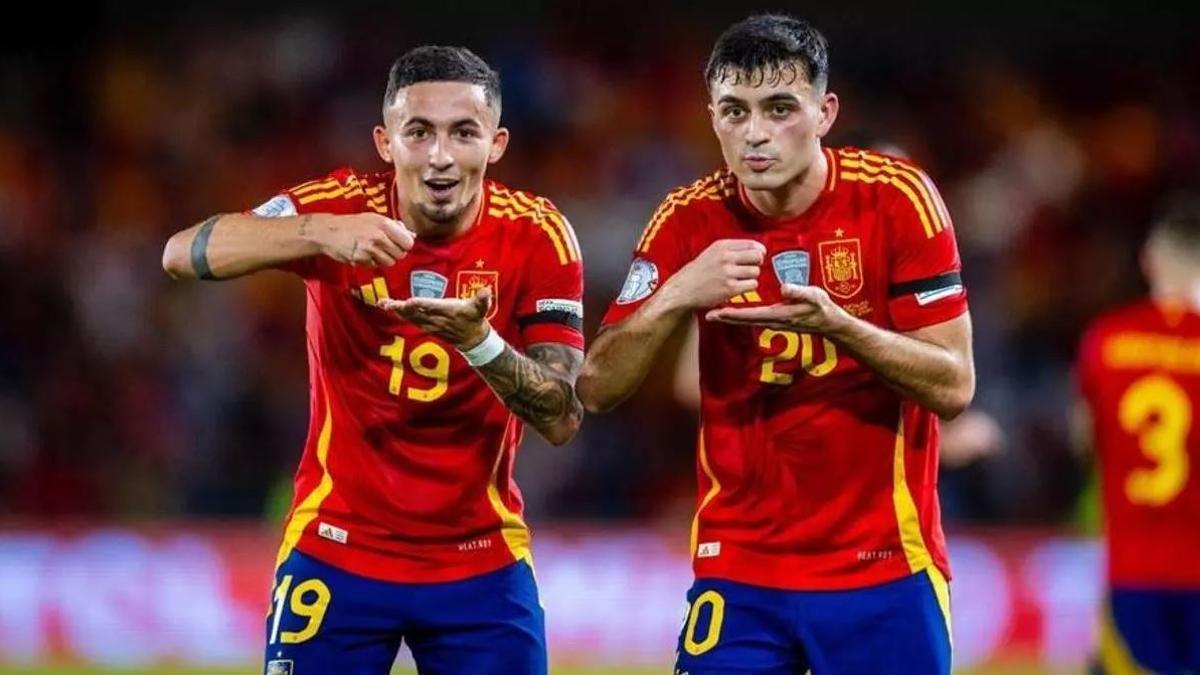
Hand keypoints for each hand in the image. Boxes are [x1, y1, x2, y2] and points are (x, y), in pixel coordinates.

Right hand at [313, 213, 414, 265]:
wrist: (328, 231)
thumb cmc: (352, 223)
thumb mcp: (374, 218)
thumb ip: (394, 226)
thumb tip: (411, 235)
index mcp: (384, 224)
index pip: (408, 242)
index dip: (406, 244)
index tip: (401, 243)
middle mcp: (378, 236)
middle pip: (401, 254)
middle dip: (396, 252)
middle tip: (387, 247)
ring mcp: (370, 249)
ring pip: (390, 262)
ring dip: (385, 259)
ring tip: (376, 251)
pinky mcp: (361, 260)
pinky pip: (376, 266)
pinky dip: (374, 262)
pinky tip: (366, 254)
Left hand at [378, 287, 491, 348]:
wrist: (473, 339)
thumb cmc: (475, 319)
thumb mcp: (481, 309)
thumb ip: (482, 300)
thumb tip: (486, 291)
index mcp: (448, 311)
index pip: (432, 307)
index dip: (421, 304)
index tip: (409, 301)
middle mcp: (436, 319)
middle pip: (416, 313)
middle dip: (401, 308)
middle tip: (386, 303)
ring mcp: (430, 324)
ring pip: (411, 317)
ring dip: (397, 310)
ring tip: (384, 303)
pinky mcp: (427, 326)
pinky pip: (411, 320)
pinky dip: (401, 314)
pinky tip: (393, 308)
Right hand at [661, 239, 764, 309]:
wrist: (683, 290)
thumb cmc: (699, 272)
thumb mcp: (712, 252)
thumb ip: (732, 249)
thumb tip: (759, 249)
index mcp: (722, 246)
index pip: (752, 244)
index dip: (758, 252)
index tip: (755, 258)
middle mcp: (725, 257)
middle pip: (757, 257)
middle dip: (756, 263)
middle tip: (748, 269)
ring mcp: (727, 273)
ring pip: (756, 271)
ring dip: (751, 277)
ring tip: (739, 279)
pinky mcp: (730, 288)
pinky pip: (752, 285)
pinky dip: (748, 287)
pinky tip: (738, 288)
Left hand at [705, 283, 848, 333]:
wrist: (829, 322)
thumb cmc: (822, 307)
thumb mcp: (813, 296)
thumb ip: (799, 292)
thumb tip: (783, 288)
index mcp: (779, 315)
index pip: (751, 314)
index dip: (734, 313)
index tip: (718, 312)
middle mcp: (772, 321)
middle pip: (744, 320)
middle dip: (726, 318)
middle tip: (707, 314)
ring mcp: (773, 321)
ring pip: (747, 320)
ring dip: (731, 317)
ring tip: (715, 313)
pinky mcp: (774, 319)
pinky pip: (753, 317)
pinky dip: (741, 315)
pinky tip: (733, 311)